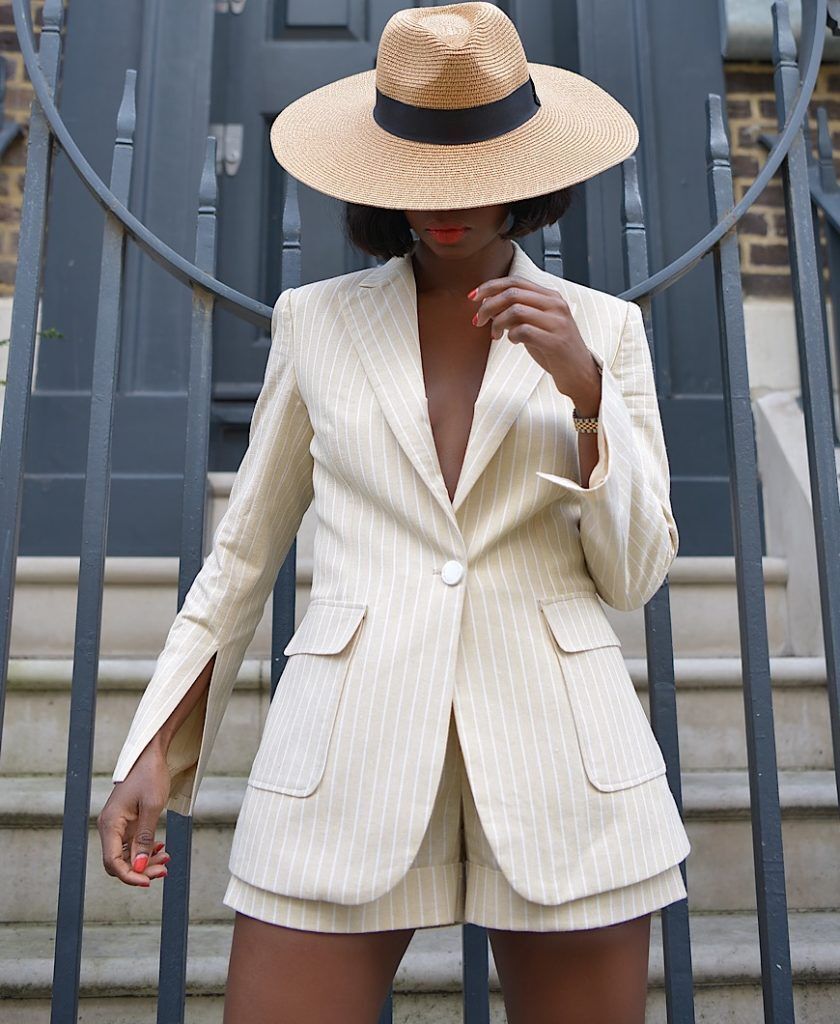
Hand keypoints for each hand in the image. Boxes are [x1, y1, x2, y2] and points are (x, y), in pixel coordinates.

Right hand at [98, 739, 171, 886]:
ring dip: (145, 861)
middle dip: (140, 870)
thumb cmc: (151, 776)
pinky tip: (160, 849)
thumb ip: (145, 839)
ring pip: (127, 855)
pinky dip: (146, 850)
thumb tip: (140, 867)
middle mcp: (110, 827)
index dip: (129, 876)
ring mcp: (119, 826)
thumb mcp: (152, 807)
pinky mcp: (128, 823)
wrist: (152, 755)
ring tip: (166, 859)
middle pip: (119, 862)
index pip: (112, 862)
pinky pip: (133, 845)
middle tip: (164, 870)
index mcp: (110, 824)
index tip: (148, 882)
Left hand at [469, 276, 601, 415]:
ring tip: (496, 335)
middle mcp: (556, 305)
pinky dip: (511, 336)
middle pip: (512, 294)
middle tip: (478, 321)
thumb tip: (488, 304)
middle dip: (488, 306)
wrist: (579, 373)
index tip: (473, 297)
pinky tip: (513, 342)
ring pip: (515, 310)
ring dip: (497, 323)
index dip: (490, 287)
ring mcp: (557, 322)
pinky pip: (523, 331)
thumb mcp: (537, 324)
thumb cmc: (554, 349)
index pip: (515, 281)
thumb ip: (518, 311)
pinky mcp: (555, 341)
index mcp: (550, 297)